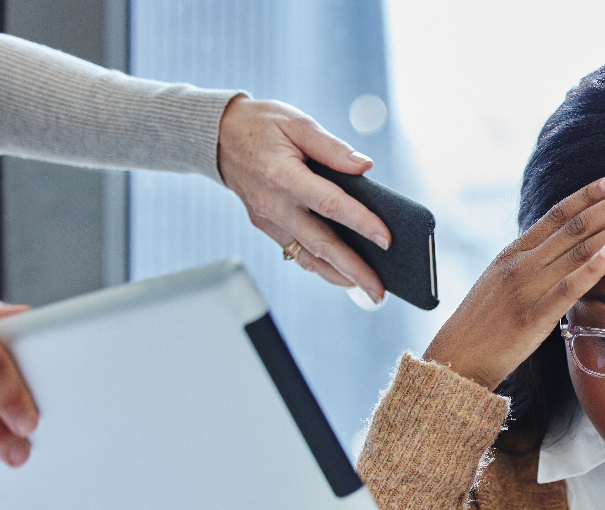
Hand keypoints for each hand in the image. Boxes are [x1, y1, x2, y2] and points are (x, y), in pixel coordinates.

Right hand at [217, 96, 392, 301]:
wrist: (217, 135)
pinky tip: (343, 273)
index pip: (330, 204)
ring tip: (368, 290)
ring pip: (307, 256)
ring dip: (339, 276)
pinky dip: (320, 266)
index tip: (387, 240)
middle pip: (320, 244)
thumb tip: (365, 167)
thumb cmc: (262, 125)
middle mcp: (274, 204)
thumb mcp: (298, 123)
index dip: (361, 223)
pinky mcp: (265, 226)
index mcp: (284, 176)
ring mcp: (267, 219)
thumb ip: (333, 148)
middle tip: (380, 291)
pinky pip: (295, 252)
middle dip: (353, 270)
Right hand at [424, 176, 604, 389]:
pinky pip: (567, 288)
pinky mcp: (532, 317)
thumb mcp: (504, 284)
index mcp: (514, 252)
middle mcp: (521, 263)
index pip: (557, 214)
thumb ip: (532, 265)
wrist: (455, 360)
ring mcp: (526, 288)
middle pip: (575, 226)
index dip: (589, 195)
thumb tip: (562, 252)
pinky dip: (592, 268)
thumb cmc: (484, 325)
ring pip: (578, 250)